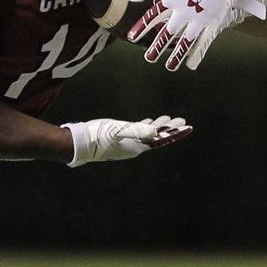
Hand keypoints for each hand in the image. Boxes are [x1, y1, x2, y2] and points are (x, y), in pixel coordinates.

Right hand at [64, 115, 191, 165]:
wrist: (79, 142)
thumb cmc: (97, 136)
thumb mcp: (118, 131)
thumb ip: (137, 130)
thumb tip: (156, 131)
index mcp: (137, 147)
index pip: (162, 140)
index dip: (175, 133)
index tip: (187, 127)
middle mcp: (135, 147)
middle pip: (158, 138)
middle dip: (171, 130)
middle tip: (182, 121)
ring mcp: (128, 143)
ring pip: (149, 134)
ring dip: (160, 127)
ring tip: (171, 120)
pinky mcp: (120, 138)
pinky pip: (139, 132)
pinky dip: (147, 126)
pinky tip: (150, 122)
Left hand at [126, 0, 242, 70]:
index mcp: (172, 0)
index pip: (153, 16)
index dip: (141, 27)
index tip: (131, 38)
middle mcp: (184, 11)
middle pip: (169, 32)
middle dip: (158, 46)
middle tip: (149, 58)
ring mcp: (198, 19)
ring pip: (186, 40)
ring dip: (177, 55)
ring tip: (170, 67)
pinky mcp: (211, 23)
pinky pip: (204, 41)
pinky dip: (198, 53)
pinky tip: (191, 65)